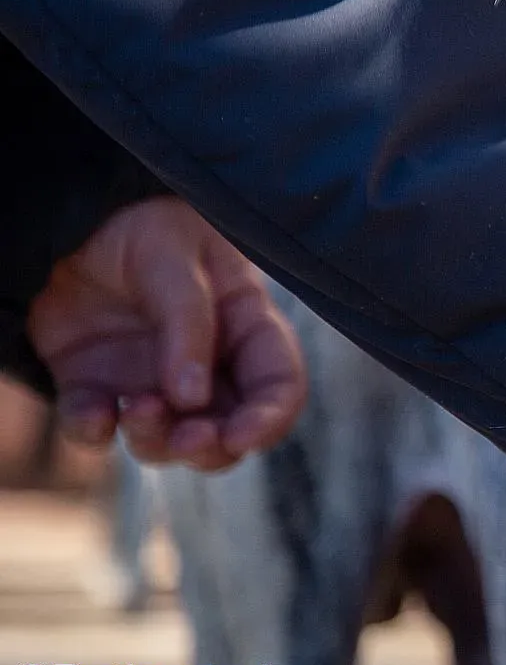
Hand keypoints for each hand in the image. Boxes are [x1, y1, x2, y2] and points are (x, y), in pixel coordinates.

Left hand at [26, 197, 303, 470]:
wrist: (66, 218)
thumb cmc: (139, 224)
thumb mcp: (172, 253)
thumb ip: (187, 322)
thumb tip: (192, 399)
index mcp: (244, 325)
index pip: (279, 384)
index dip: (270, 417)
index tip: (241, 435)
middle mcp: (206, 364)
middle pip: (228, 432)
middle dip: (212, 446)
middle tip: (187, 436)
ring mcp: (150, 381)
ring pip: (169, 443)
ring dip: (158, 443)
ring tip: (136, 410)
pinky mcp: (95, 388)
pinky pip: (97, 431)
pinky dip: (95, 433)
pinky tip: (94, 414)